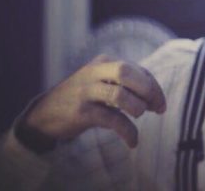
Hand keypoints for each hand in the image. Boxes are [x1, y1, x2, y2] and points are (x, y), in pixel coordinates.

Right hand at [16, 54, 165, 150]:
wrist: (44, 113)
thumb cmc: (83, 97)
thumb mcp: (102, 83)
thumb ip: (127, 85)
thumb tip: (157, 101)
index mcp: (104, 62)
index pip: (137, 70)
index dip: (153, 87)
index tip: (160, 105)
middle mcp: (95, 72)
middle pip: (127, 71)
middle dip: (147, 89)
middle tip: (153, 108)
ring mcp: (86, 91)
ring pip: (119, 95)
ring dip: (136, 107)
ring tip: (138, 117)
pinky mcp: (81, 112)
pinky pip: (111, 120)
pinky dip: (127, 132)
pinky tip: (133, 142)